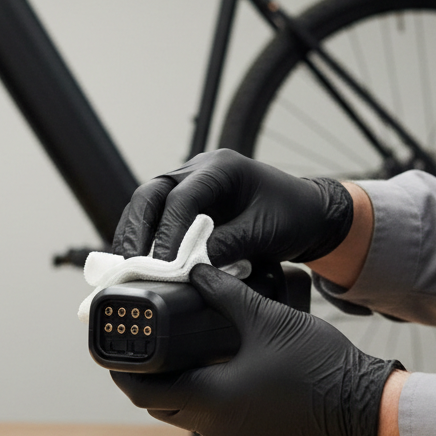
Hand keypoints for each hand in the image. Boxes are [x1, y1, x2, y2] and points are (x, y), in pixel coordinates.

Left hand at [110, 264, 400, 435]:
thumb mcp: (265, 318)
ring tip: (183, 356)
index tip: (113, 354)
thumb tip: (196, 271)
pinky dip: (210, 403)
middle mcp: (217, 429)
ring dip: (182, 390)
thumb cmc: (320, 367)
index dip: (123, 372)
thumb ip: (223, 294)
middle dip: (151, 378)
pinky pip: (218, 425)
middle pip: (163, 406)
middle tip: (147, 349)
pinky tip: (222, 377)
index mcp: (211, 399)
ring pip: (190, 417)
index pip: (145, 392)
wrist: (366, 409)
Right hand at [112, 149, 352, 265]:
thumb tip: (192, 267)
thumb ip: (228, 244)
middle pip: (152, 193)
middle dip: (138, 229)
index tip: (164, 263)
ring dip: (134, 233)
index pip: (183, 197)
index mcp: (221, 167)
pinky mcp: (186, 204)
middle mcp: (198, 170)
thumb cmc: (292, 215)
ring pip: (147, 204)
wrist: (307, 214)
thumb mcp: (264, 231)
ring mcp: (189, 185)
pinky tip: (139, 260)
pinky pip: (156, 216)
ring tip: (128, 265)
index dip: (169, 232)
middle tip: (133, 263)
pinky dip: (145, 237)